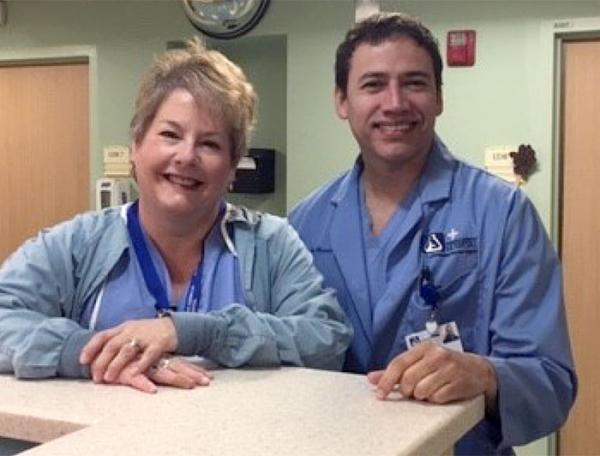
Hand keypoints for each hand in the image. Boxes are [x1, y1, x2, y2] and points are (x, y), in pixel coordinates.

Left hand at [79, 317, 177, 383]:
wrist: (173, 326)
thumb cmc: (148, 332)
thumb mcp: (130, 331)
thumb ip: (116, 340)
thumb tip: (96, 355)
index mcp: (123, 328)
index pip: (102, 336)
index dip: (91, 347)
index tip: (82, 361)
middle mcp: (132, 331)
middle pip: (112, 345)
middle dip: (102, 362)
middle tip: (96, 377)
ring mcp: (145, 337)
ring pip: (127, 351)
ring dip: (116, 365)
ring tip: (109, 378)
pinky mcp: (159, 344)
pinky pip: (148, 356)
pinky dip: (140, 366)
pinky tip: (132, 375)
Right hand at [116, 357, 213, 393]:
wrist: (98, 352)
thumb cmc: (123, 360)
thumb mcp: (143, 362)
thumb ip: (157, 366)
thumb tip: (172, 371)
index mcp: (158, 358)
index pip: (180, 364)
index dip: (194, 370)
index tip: (209, 378)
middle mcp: (153, 360)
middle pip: (177, 367)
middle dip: (192, 374)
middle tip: (207, 382)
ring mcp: (141, 365)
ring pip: (162, 372)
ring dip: (177, 379)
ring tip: (190, 385)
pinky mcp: (126, 372)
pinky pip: (136, 378)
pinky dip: (144, 384)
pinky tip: (152, 390)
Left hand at [367, 342, 497, 407]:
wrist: (479, 370)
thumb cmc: (444, 365)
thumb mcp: (421, 361)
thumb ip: (396, 370)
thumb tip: (371, 378)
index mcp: (423, 347)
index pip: (399, 363)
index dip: (386, 380)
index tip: (379, 394)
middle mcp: (436, 355)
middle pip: (408, 380)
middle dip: (406, 390)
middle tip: (412, 391)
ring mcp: (449, 369)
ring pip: (421, 391)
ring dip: (421, 396)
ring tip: (429, 390)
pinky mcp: (458, 383)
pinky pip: (437, 399)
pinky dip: (435, 399)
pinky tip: (441, 392)